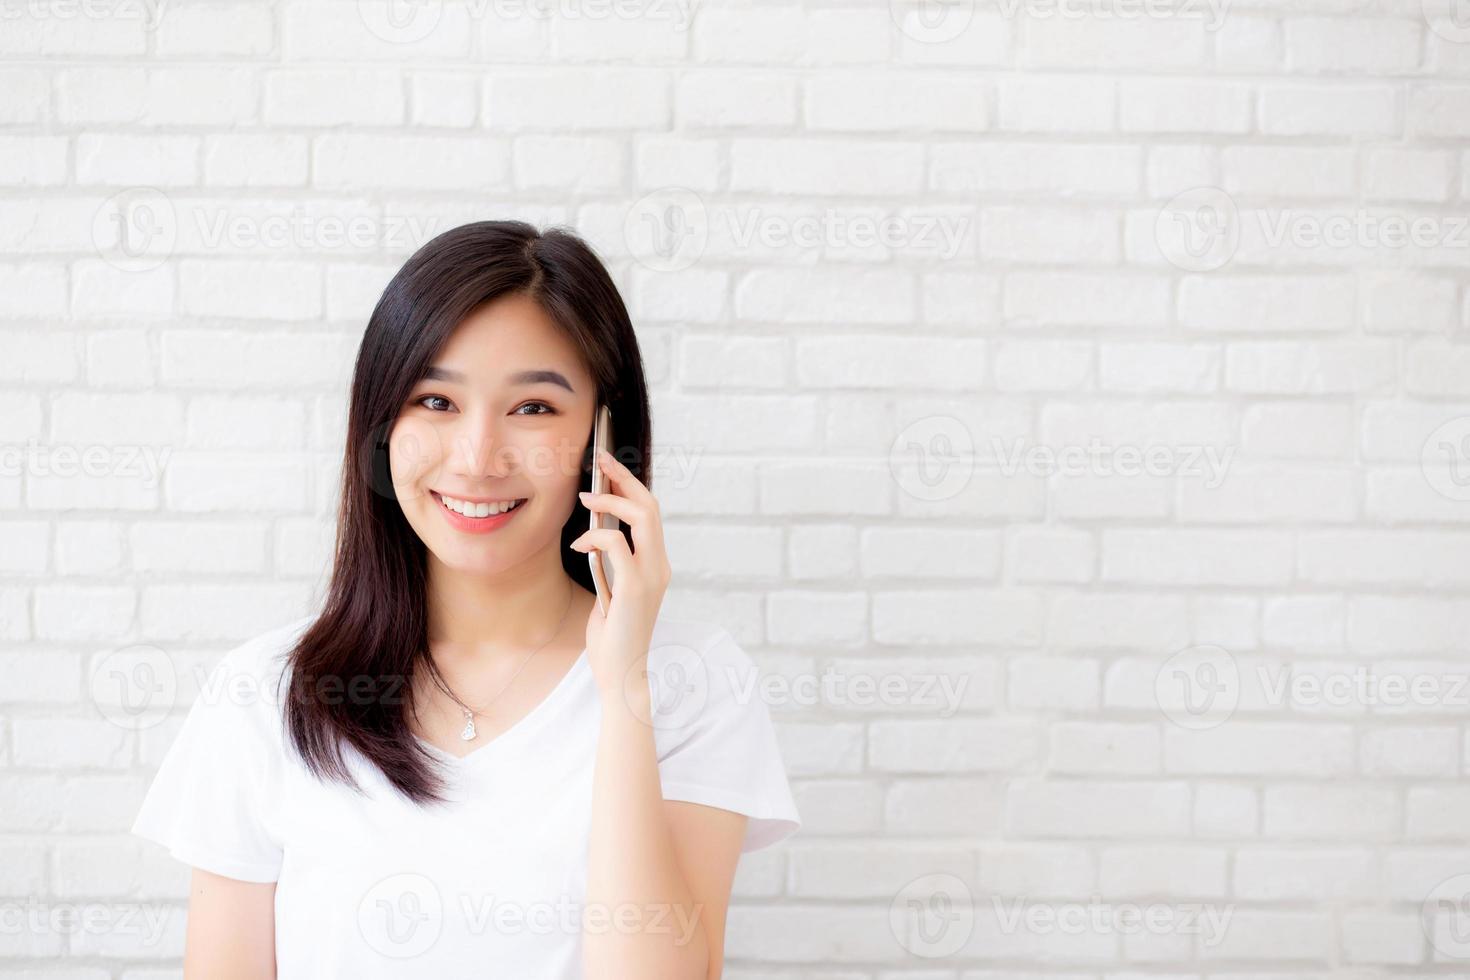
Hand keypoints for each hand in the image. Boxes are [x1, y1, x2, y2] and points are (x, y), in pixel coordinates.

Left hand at [569, 449, 671, 696]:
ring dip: (611, 500)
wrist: (621, 673)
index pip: (650, 513)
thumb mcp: (612, 590)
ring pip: (642, 517)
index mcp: (656, 565)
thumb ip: (611, 563)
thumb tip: (595, 532)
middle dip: (624, 478)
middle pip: (651, 506)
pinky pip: (616, 544)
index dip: (630, 484)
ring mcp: (651, 576)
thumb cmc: (613, 635)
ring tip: (587, 497)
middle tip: (599, 460)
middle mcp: (660, 566)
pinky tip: (580, 543)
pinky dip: (595, 536)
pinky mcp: (635, 587)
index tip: (608, 466)